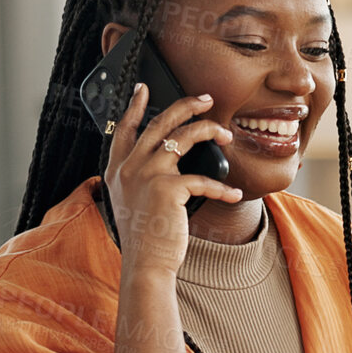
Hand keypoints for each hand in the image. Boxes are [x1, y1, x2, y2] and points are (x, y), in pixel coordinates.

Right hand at [103, 83, 240, 276]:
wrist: (145, 264)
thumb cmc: (144, 237)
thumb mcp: (131, 201)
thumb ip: (140, 178)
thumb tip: (168, 155)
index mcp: (117, 169)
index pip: (125, 128)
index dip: (134, 106)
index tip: (143, 87)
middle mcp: (129, 167)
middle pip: (159, 122)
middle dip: (185, 105)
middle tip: (205, 98)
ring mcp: (147, 175)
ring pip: (182, 137)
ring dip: (209, 130)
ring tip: (226, 134)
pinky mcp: (167, 188)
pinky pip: (202, 178)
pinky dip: (222, 188)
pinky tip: (234, 194)